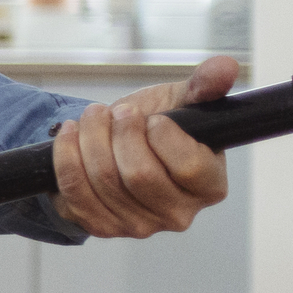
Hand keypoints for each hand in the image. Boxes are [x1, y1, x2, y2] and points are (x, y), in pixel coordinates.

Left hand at [50, 55, 238, 238]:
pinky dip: (68, 156)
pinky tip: (70, 134)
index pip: (189, 166)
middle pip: (140, 175)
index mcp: (209, 186)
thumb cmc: (154, 126)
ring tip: (93, 116)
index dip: (162, 135)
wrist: (114, 145)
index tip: (150, 118)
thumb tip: (225, 67)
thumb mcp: (181, 102)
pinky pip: (76, 192)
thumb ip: (205, 85)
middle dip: (120, 132)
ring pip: (104, 180)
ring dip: (91, 138)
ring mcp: (139, 226)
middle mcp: (179, 213)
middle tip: (116, 111)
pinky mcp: (102, 226)